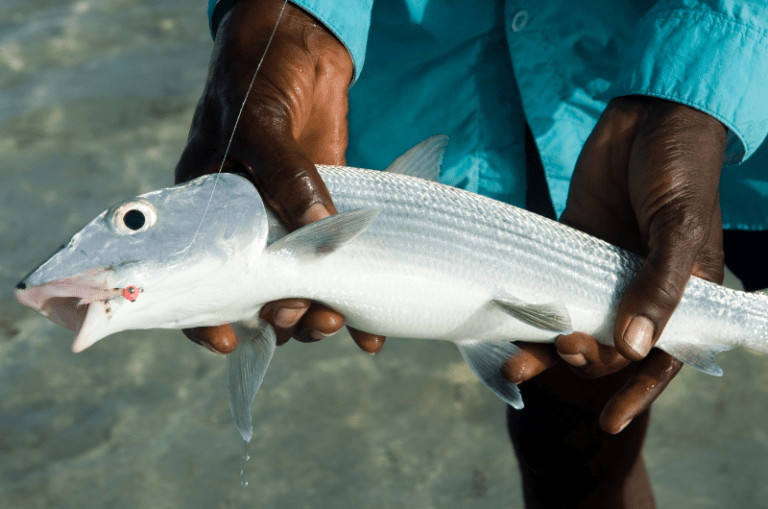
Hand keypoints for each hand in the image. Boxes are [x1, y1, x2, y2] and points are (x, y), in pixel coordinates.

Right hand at [174, 0, 383, 354]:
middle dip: (280, 316)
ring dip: (316, 315)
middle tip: (303, 316)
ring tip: (337, 320)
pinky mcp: (328, 212)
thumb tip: (319, 232)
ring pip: (299, 286)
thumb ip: (285, 177)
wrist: (295, 44)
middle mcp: (246, 226)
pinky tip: (370, 332)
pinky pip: (337, 263)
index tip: (228, 340)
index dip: (205, 316)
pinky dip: (353, 295)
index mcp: (208, 211)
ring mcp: (289, 221)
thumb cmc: (254, 77)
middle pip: (256, 292)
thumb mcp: (258, 125)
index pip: (196, 277)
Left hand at [505, 96, 726, 432]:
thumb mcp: (678, 226)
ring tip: (515, 361)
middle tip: (557, 354)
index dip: (637, 391)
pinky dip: (534, 306)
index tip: (608, 419)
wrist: (648, 113)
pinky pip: (552, 286)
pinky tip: (509, 321)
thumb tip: (634, 346)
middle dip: (584, 360)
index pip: (661, 356)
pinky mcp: (574, 245)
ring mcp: (605, 269)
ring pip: (576, 320)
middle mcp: (642, 287)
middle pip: (611, 344)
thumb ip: (659, 286)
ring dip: (549, 345)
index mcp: (682, 292)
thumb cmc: (678, 166)